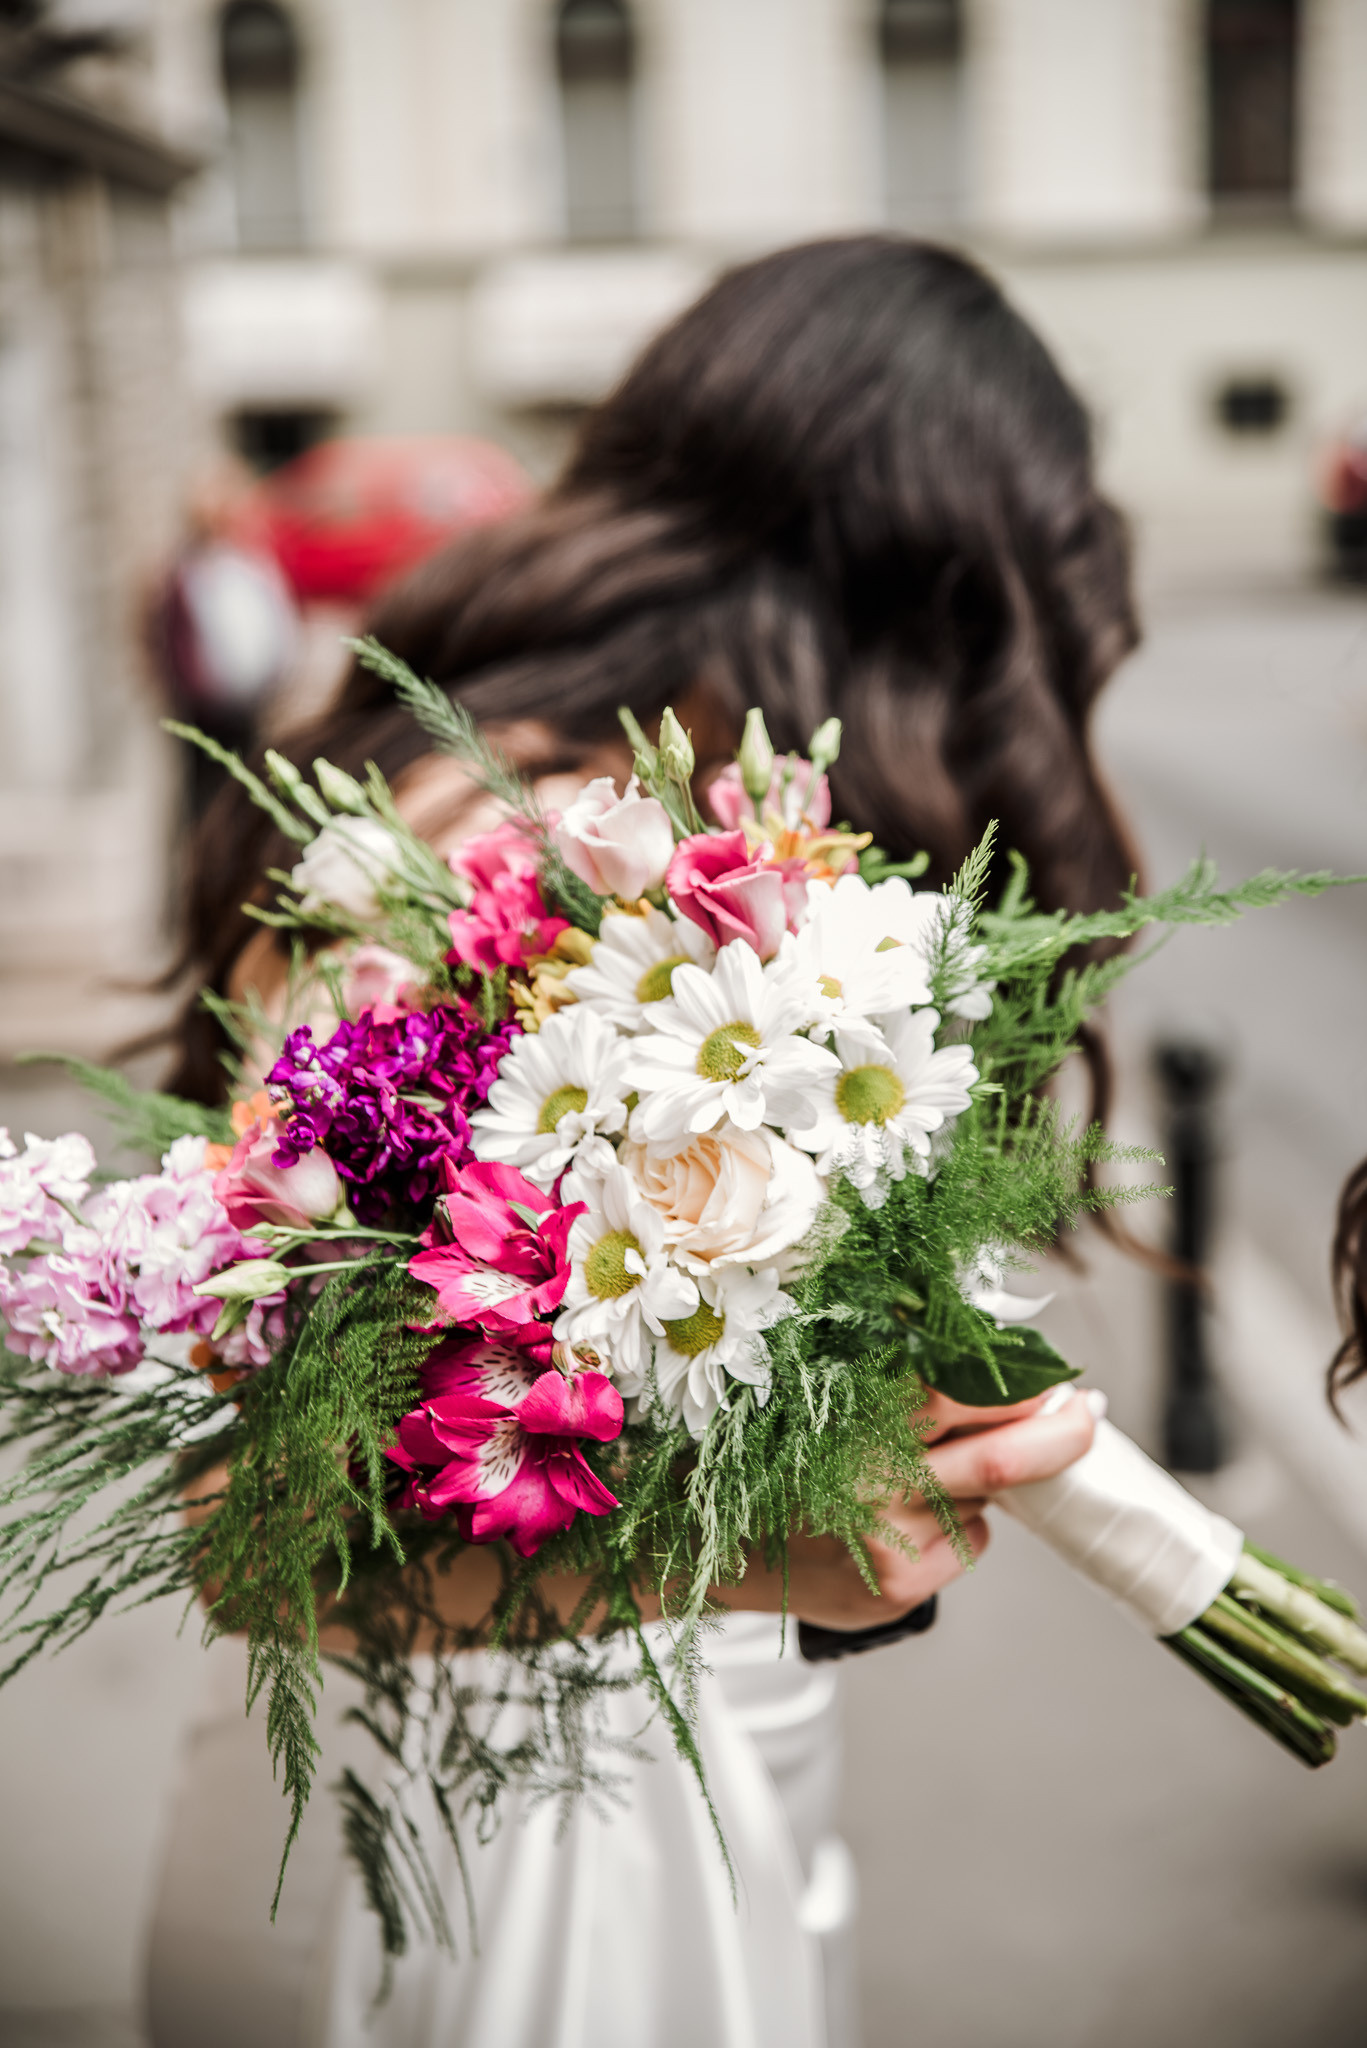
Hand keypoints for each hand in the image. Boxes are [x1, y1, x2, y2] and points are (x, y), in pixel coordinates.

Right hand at [717, 1382, 1099, 1632]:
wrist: (715, 1537)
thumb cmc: (785, 1452)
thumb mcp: (833, 1393)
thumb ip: (910, 1381)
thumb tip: (1009, 1369)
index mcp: (858, 1412)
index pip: (971, 1391)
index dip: (1028, 1384)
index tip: (1058, 1378)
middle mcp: (873, 1477)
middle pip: (1004, 1456)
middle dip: (1063, 1435)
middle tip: (1088, 1414)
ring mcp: (887, 1540)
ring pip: (984, 1502)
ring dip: (978, 1482)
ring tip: (916, 1478)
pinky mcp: (897, 1586)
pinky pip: (966, 1545)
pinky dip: (957, 1526)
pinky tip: (903, 1524)